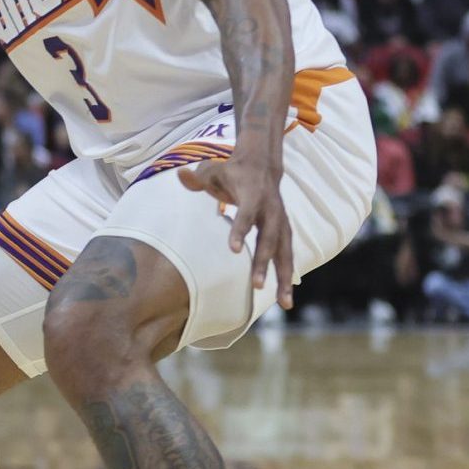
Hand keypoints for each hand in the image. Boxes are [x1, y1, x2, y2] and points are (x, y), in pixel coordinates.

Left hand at [178, 156, 294, 307]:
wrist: (263, 164)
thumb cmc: (232, 171)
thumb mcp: (213, 170)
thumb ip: (197, 178)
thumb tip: (181, 174)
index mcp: (252, 193)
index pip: (247, 213)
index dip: (240, 229)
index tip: (233, 249)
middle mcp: (271, 209)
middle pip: (269, 238)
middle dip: (264, 262)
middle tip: (256, 285)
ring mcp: (280, 220)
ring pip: (284, 251)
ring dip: (284, 277)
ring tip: (285, 304)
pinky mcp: (284, 230)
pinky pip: (287, 255)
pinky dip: (287, 275)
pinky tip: (286, 298)